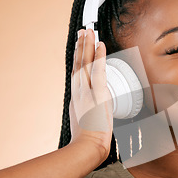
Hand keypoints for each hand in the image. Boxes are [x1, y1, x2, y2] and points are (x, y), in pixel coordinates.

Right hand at [69, 29, 112, 160]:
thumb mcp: (83, 120)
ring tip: (90, 31)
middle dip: (81, 45)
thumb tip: (90, 106)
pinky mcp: (97, 95)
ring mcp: (87, 92)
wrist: (86, 147)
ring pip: (86, 63)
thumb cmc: (87, 139)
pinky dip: (99, 56)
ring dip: (88, 45)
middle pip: (78, 63)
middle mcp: (79, 91)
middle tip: (83, 30)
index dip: (77, 56)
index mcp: (76, 96)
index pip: (76, 71)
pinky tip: (100, 45)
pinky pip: (99, 71)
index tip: (78, 43)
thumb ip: (86, 109)